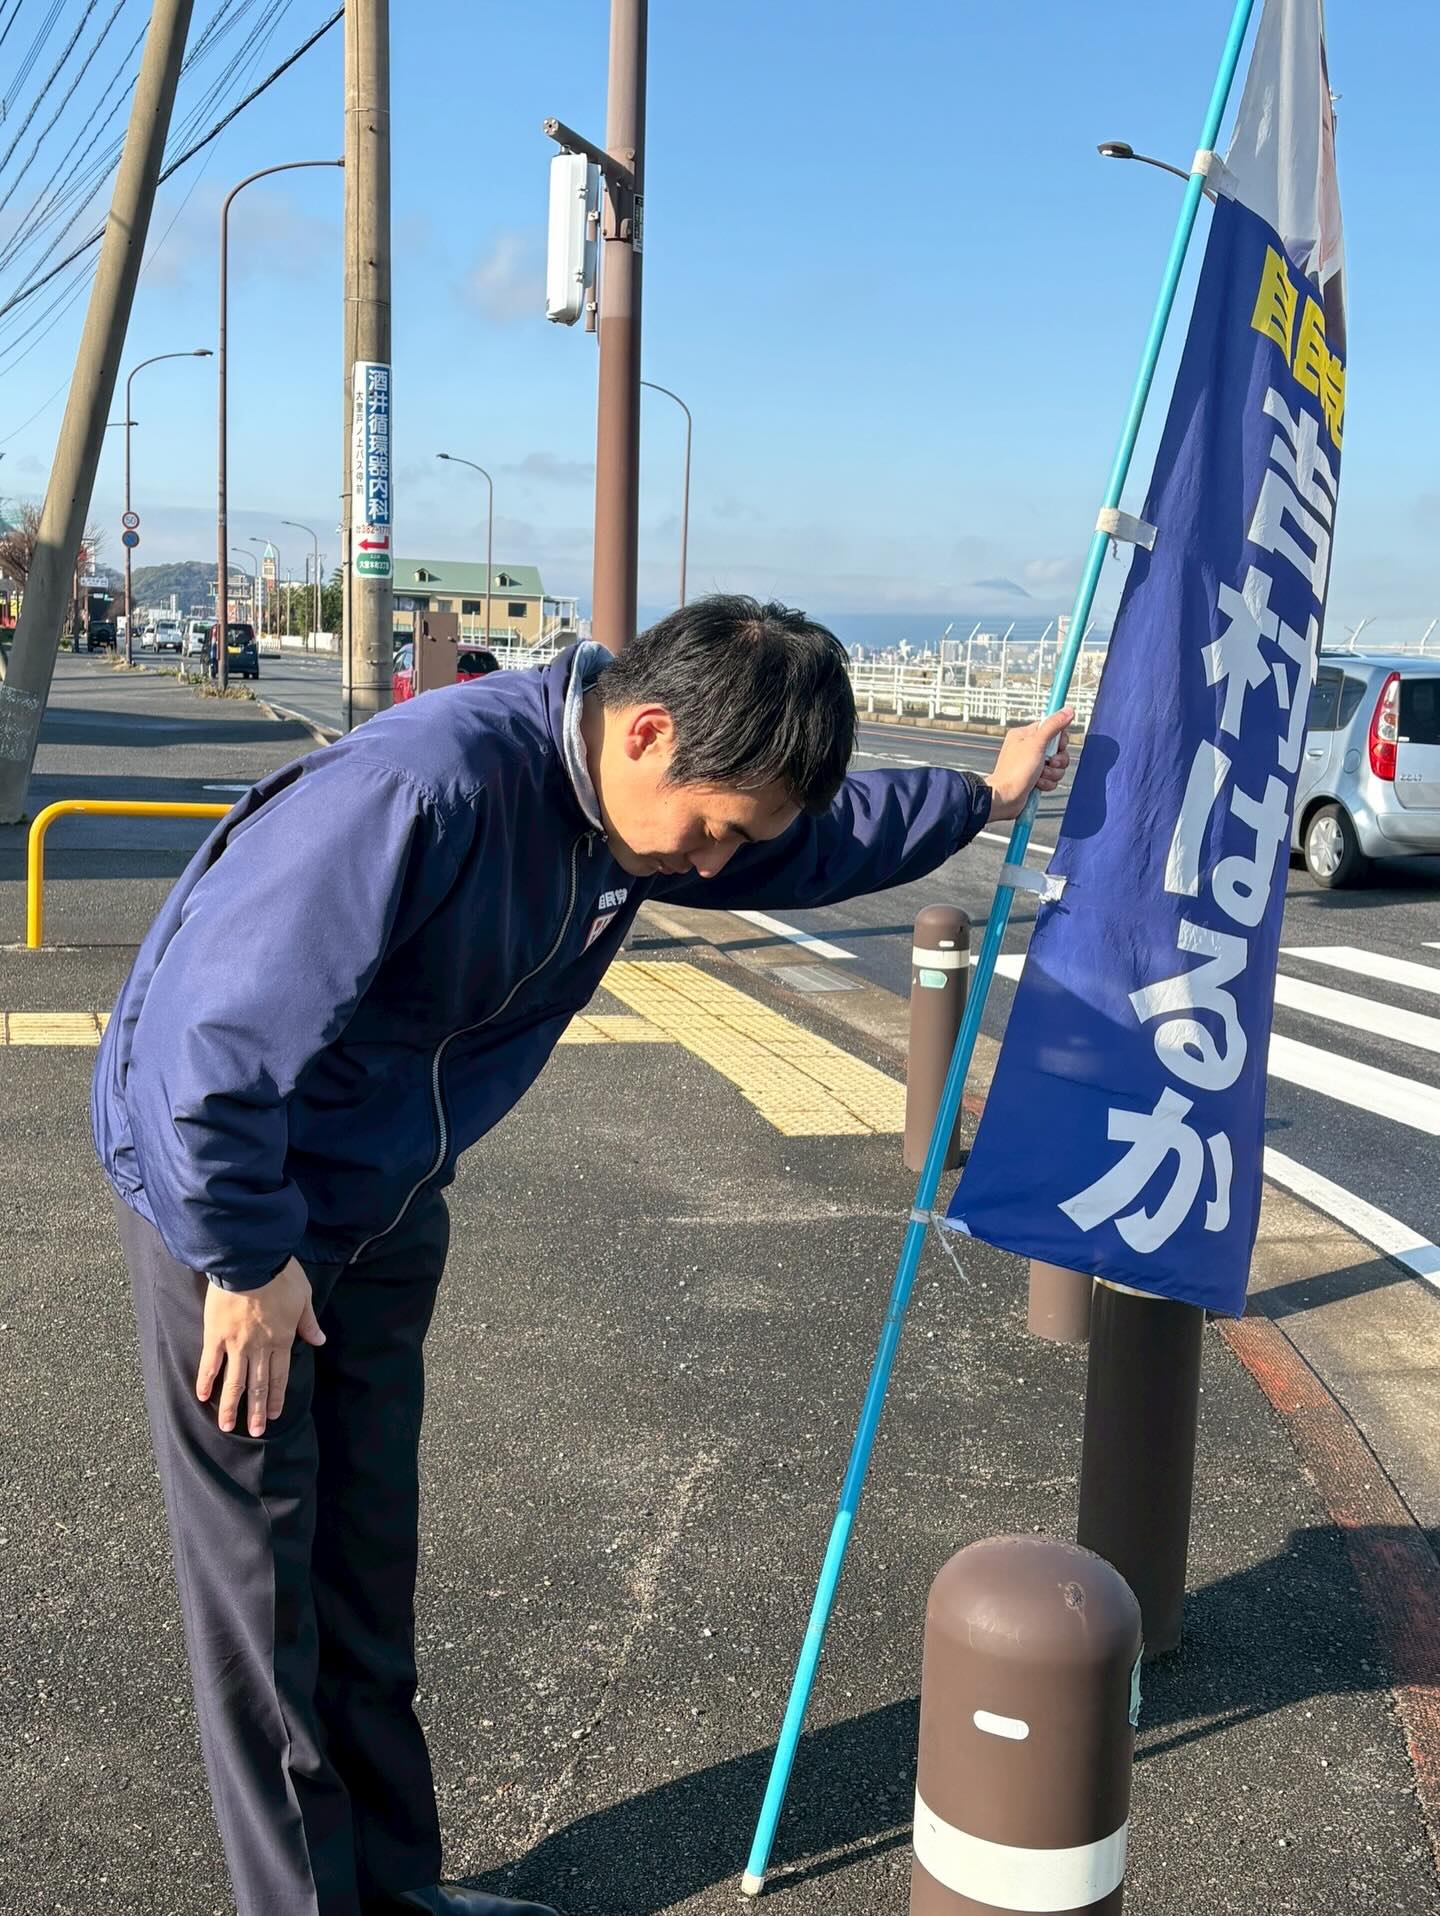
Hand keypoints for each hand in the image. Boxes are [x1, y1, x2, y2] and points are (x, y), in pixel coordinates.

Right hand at [196, 1259, 325, 1436]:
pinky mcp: (215, 1336)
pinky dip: (206, 1381)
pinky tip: (202, 1397)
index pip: (280, 1376)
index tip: (273, 1416)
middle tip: (253, 1431)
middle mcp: (259, 1348)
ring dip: (231, 1406)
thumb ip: (309, 1323)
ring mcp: (236, 1344)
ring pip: (234, 1381)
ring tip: (227, 1426)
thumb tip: (319, 1340)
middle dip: (255, 1411)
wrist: (252, 1262)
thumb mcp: (304, 1297)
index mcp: (282, 1340)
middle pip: (257, 1385)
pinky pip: (210, 1364)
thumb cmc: (281, 1276)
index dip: (275, 1397)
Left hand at [984, 709, 1072, 820]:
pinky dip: (1047, 783)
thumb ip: (1053, 726)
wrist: (1005, 798)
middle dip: (1058, 759)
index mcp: (1025, 735)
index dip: (1059, 738)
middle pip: (1058, 748)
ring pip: (1057, 765)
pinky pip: (1052, 778)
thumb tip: (1068, 710)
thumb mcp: (1036, 743)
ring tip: (1040, 776)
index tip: (1057, 745)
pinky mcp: (1035, 778)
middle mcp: (1028, 748)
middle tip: (1049, 763)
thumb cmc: (1015, 771)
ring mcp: (1032, 764)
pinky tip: (1037, 784)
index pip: (1052, 728)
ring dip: (1052, 773)